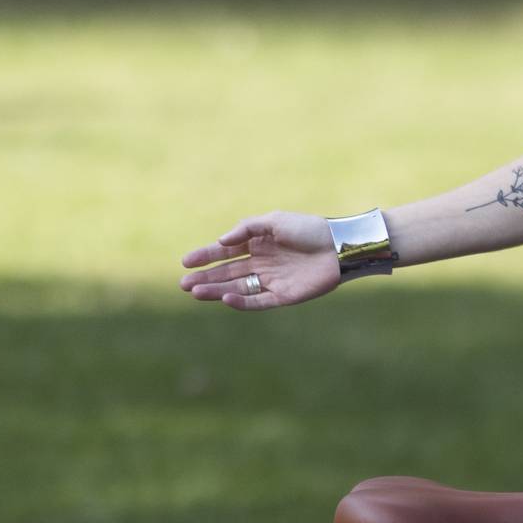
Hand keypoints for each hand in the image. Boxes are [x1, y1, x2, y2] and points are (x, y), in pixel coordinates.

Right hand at [181, 210, 336, 310]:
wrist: (339, 246)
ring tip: (196, 292)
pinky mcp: (284, 296)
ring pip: (238, 288)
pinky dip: (241, 301)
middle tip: (184, 284)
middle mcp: (262, 263)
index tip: (185, 262)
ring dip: (217, 291)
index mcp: (258, 244)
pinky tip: (225, 298)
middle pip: (227, 273)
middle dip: (205, 278)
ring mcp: (272, 281)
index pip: (225, 253)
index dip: (205, 257)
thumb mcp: (274, 221)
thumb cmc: (309, 229)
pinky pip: (258, 301)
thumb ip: (246, 228)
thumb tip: (220, 242)